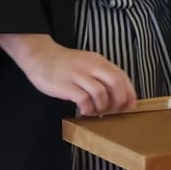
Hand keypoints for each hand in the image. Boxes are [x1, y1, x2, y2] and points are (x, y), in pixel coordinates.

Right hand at [0, 33, 136, 115]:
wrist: (41, 57)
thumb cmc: (67, 65)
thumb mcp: (88, 63)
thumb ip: (103, 75)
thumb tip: (121, 94)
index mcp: (99, 61)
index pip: (122, 76)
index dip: (129, 93)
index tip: (130, 106)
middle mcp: (91, 66)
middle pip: (115, 83)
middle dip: (119, 101)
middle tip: (114, 111)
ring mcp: (78, 75)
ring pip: (100, 93)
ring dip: (102, 107)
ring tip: (97, 112)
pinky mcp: (65, 85)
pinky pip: (83, 99)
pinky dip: (88, 109)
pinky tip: (85, 111)